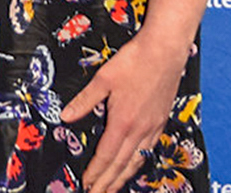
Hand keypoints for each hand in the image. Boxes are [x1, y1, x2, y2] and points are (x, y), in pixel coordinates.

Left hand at [60, 30, 188, 192]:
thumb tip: (65, 117)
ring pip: (137, 160)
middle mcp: (140, 130)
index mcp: (123, 121)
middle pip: (122, 164)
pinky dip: (139, 163)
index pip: (106, 155)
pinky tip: (134, 165)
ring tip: (113, 188)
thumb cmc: (133, 62)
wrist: (164, 52)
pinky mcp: (161, 121)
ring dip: (124, 177)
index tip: (87, 184)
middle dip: (108, 183)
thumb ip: (84, 101)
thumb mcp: (102, 79)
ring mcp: (153, 127)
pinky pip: (149, 150)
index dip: (96, 172)